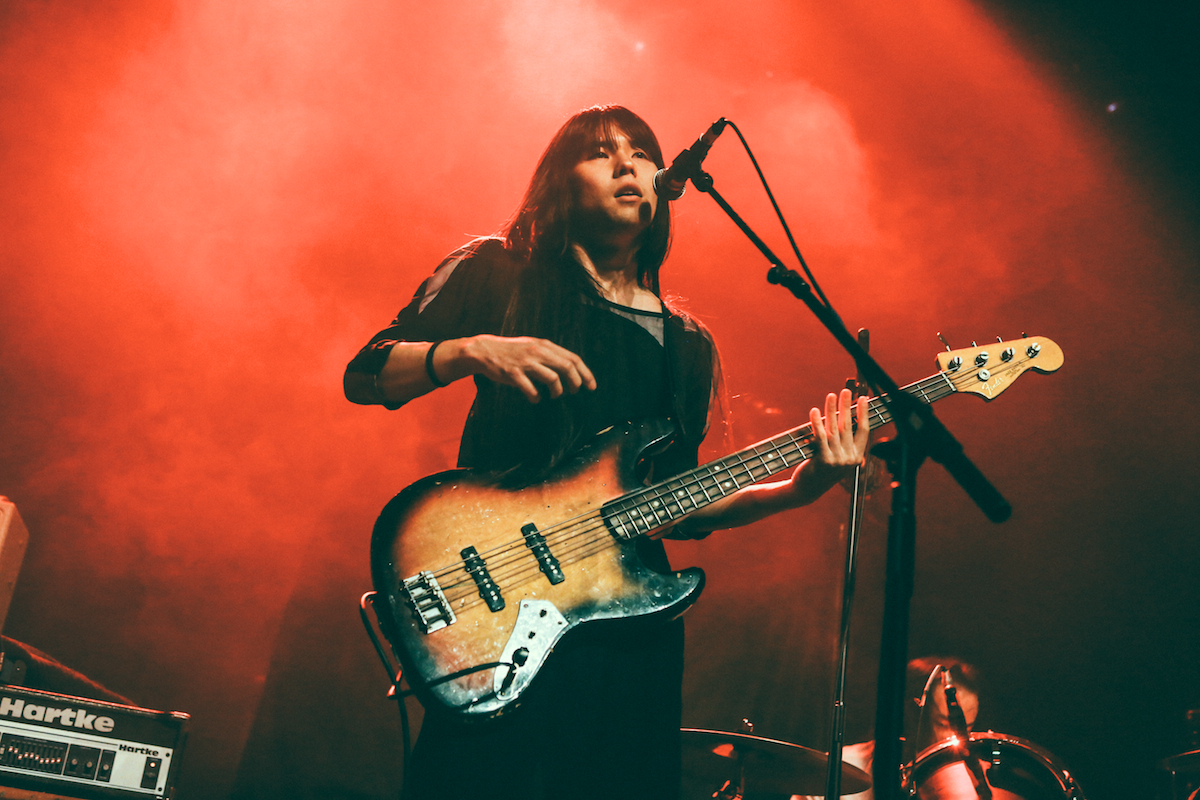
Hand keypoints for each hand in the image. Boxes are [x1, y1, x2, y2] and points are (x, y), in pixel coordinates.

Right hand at [460, 335, 595, 402]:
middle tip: (574, 392)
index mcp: (545, 345)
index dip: (585, 373)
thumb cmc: (512, 352)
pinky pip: (531, 389)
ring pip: (552, 378)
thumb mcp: (533, 346)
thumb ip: (550, 355)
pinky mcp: (513, 373)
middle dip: (575, 383)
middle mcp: (538, 351)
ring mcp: (525, 362)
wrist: (485, 351)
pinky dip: (536, 397)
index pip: (573, 358)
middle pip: (567, 367)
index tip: (591, 386)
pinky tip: (535, 398)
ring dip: (557, 391)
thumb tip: (571, 369)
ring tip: (555, 395)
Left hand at [808, 388, 870, 476]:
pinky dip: (817, 422)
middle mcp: (849, 459)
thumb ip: (844, 444)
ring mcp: (837, 460)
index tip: (863, 399)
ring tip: (831, 396)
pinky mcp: (823, 460)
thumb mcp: (838, 459)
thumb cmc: (822, 471)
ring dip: (832, 410)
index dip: (863, 413)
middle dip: (847, 406)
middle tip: (846, 391)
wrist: (807, 489)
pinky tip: (814, 411)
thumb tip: (847, 420)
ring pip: (834, 429)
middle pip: (848, 426)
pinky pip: (820, 437)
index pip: (863, 431)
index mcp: (857, 457)